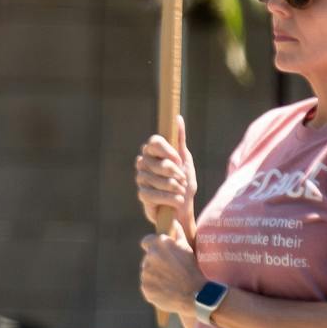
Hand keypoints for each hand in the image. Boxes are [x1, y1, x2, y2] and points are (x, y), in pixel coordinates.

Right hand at [134, 115, 196, 242]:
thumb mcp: (185, 160)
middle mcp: (143, 163)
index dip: (168, 151)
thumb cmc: (184, 183)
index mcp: (153, 152)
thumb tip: (177, 118)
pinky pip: (154, 194)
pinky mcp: (142, 195)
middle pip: (160, 163)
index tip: (178, 160)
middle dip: (176, 174)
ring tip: (180, 191)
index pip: (154, 142)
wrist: (183, 209)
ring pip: (158, 179)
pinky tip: (175, 201)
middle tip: (182, 180)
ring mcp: (141, 179)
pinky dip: (170, 199)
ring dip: (175, 188)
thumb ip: (179, 139)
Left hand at [139, 232, 205, 316]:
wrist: (197, 294)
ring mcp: (146, 272)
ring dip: (155, 276)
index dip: (152, 246)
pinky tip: (167, 290)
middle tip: (171, 271)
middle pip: (148, 258)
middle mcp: (150, 256)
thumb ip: (178, 233)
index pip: (146, 241)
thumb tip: (174, 221)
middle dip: (157, 263)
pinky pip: (147, 286)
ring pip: (147, 272)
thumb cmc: (193, 269)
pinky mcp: (145, 287)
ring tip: (171, 281)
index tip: (159, 253)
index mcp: (159, 244)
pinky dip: (154, 288)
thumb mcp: (187, 248)